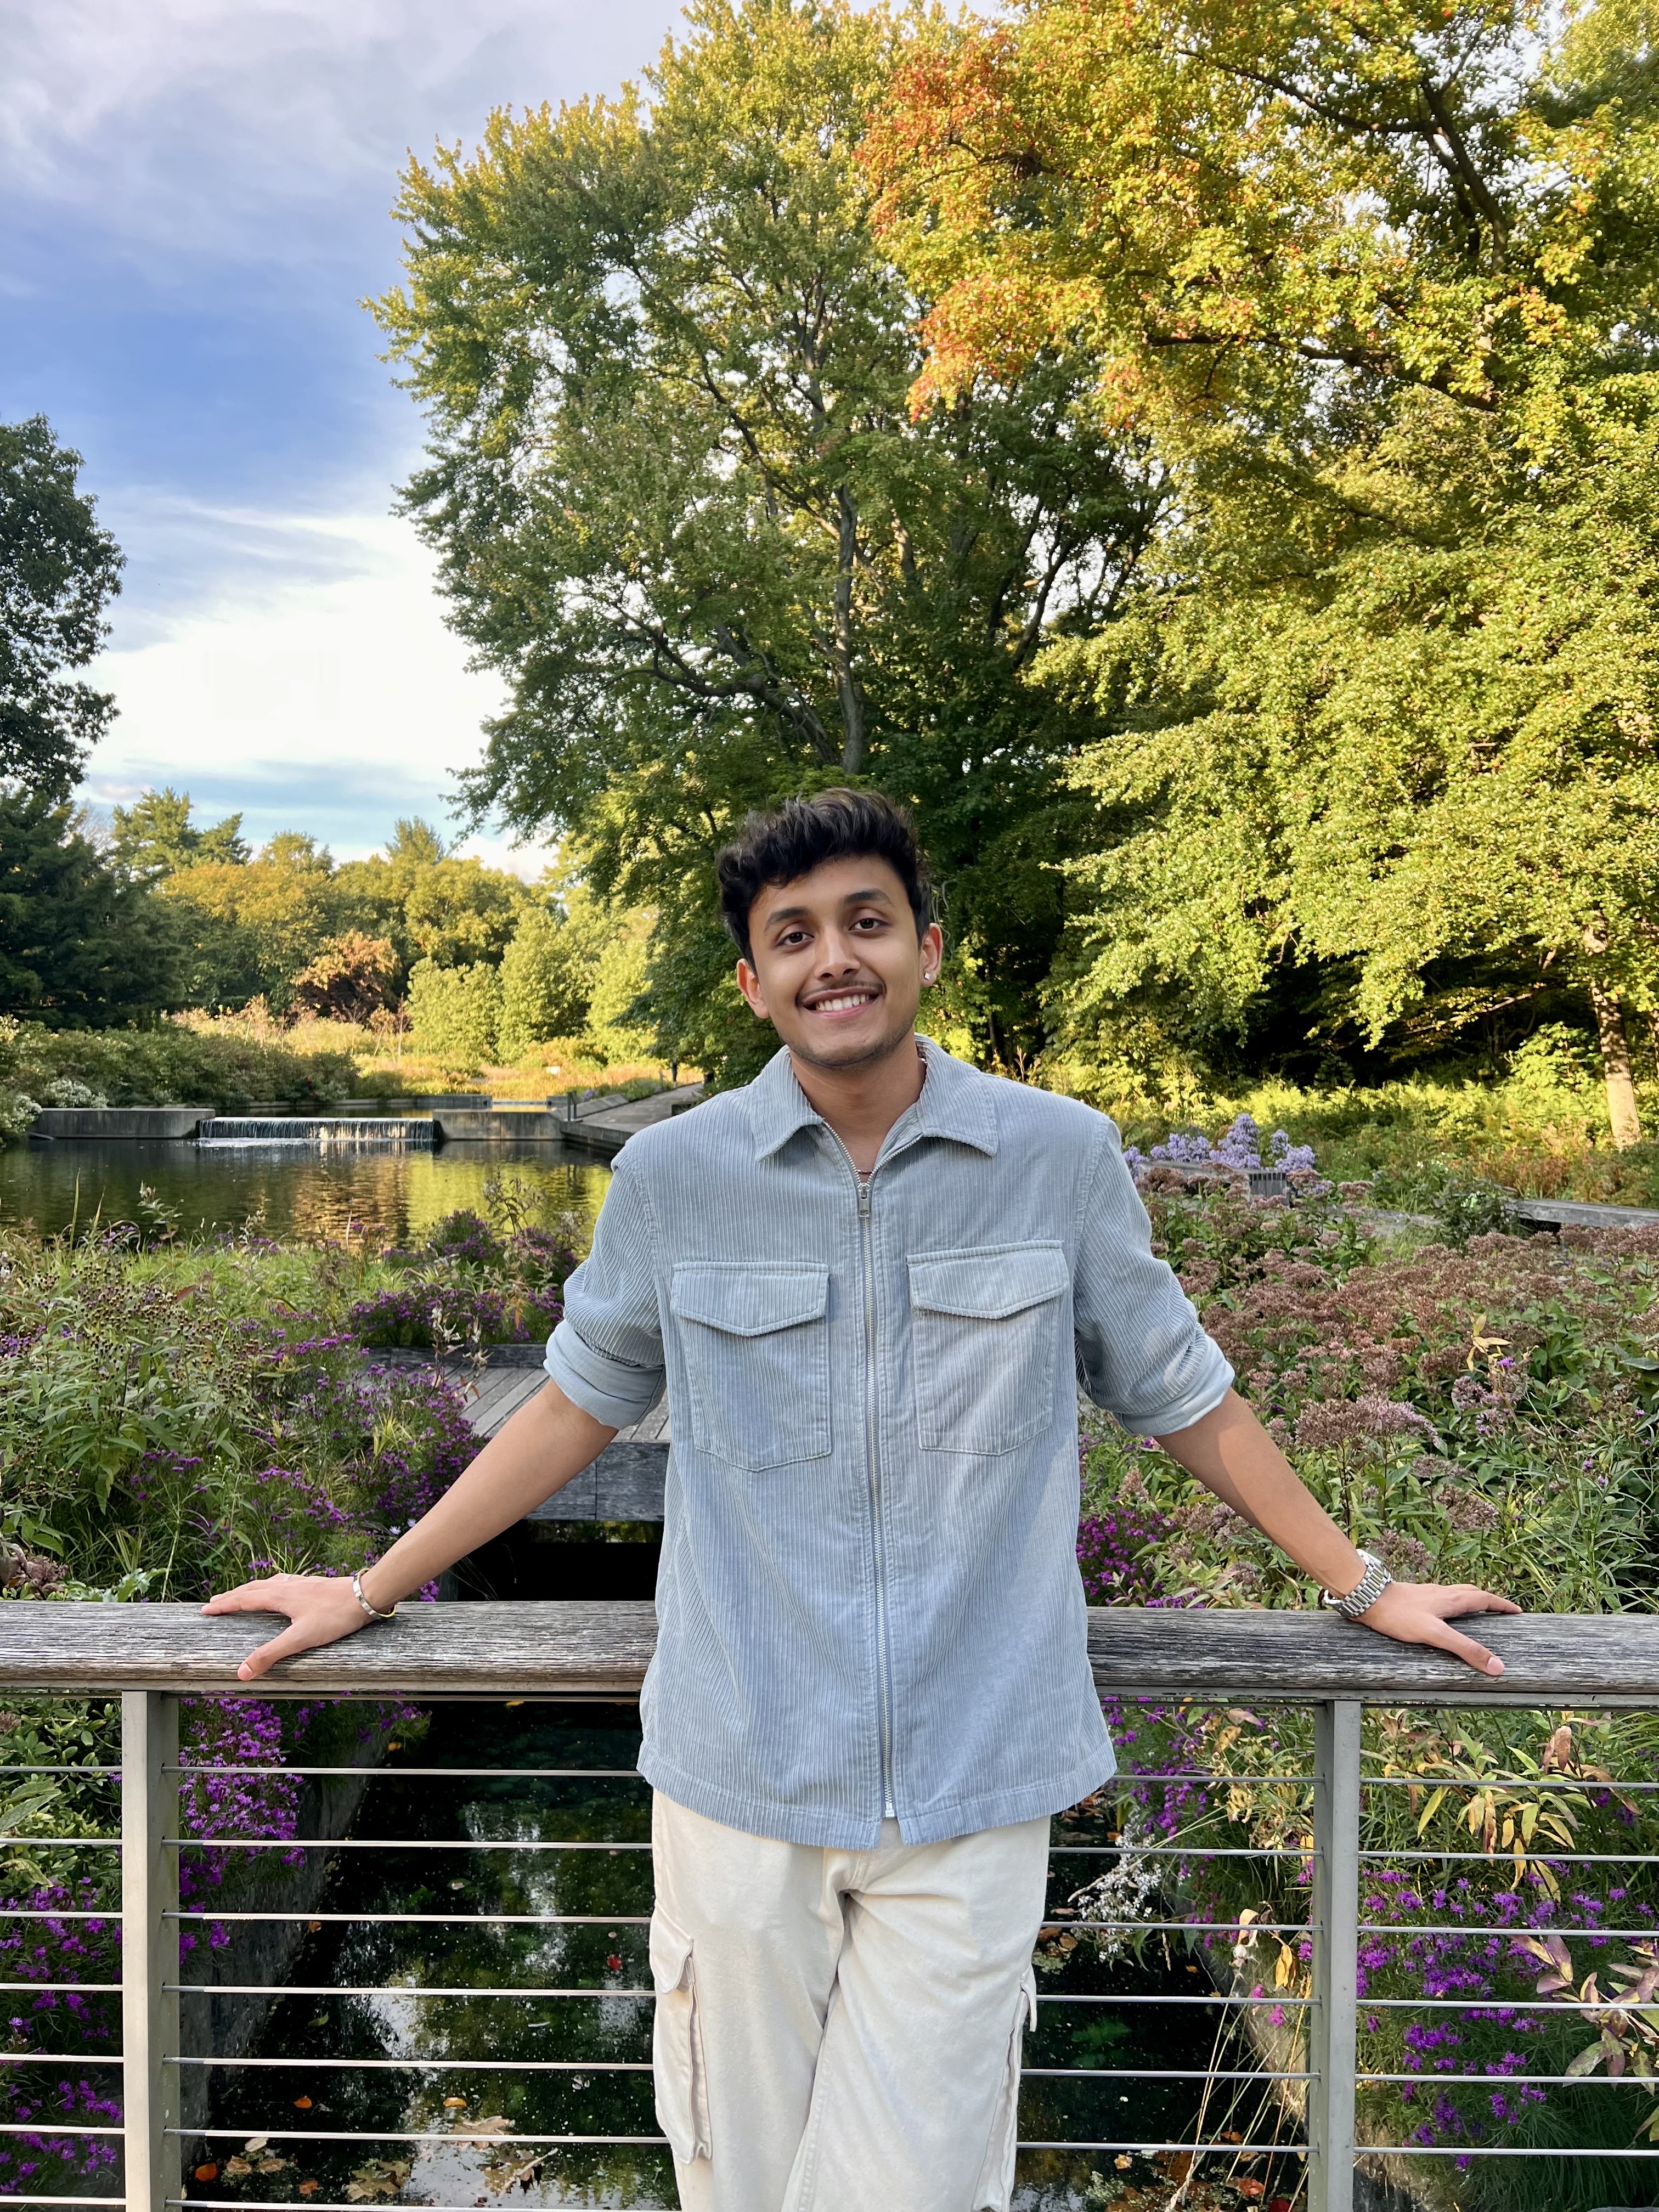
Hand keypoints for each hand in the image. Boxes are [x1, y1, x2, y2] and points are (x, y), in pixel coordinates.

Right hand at [201, 1573, 372, 1681]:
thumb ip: (271, 1654)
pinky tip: (281, 1587)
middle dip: (232, 1596)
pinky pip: (285, 1582)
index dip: (223, 1606)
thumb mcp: (301, 1639)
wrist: (367, 1595)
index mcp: (279, 1596)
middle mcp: (287, 1585)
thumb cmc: (335, 1616)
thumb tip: (241, 1672)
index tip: (205, 1610)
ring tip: (242, 1594)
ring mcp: (302, 1583)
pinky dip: (272, 1585)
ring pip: (268, 1583)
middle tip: (214, 1602)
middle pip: (252, 1589)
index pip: (243, 1600)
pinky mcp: (314, 1585)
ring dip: (250, 1590)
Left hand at [1354, 1580, 1520, 1675]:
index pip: (1484, 1598)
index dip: (1501, 1605)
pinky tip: (1442, 1614)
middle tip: (1500, 1611)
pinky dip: (1451, 1604)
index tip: (1517, 1611)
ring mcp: (1427, 1594)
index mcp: (1451, 1599)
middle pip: (1472, 1593)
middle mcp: (1442, 1593)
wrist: (1366, 1597)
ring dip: (1470, 1600)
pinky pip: (1440, 1599)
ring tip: (1476, 1611)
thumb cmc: (1399, 1615)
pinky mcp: (1414, 1598)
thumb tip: (1497, 1665)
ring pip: (1455, 1594)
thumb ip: (1465, 1649)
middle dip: (1489, 1601)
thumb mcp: (1436, 1634)